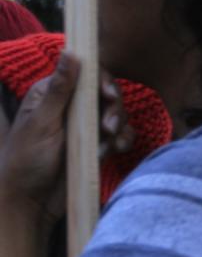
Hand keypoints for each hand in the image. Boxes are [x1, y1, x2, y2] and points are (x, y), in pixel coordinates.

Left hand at [0, 56, 133, 221]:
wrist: (29, 205)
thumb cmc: (25, 162)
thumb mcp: (41, 123)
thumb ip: (60, 89)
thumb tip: (70, 51)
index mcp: (52, 95)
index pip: (85, 74)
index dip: (101, 81)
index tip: (107, 95)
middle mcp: (70, 107)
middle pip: (105, 93)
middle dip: (113, 107)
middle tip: (108, 126)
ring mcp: (84, 127)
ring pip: (116, 113)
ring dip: (119, 125)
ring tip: (111, 142)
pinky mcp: (95, 145)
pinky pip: (119, 135)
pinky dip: (122, 140)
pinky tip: (116, 149)